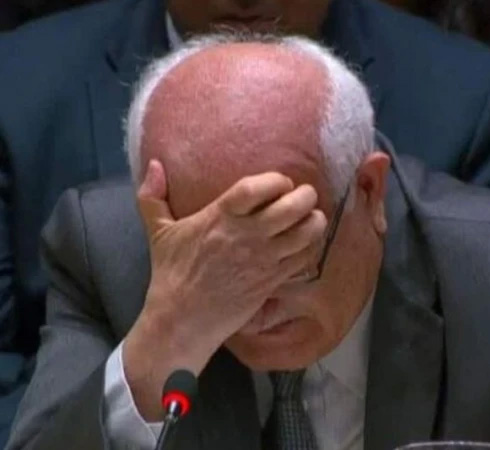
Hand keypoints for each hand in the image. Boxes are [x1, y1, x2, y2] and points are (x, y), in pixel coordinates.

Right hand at [123, 160, 325, 418]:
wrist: (183, 319)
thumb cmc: (172, 273)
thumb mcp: (158, 231)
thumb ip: (153, 195)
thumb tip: (154, 163)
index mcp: (220, 217)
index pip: (256, 188)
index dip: (276, 180)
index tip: (280, 183)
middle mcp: (247, 235)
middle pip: (291, 207)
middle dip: (306, 195)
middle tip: (305, 195)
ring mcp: (264, 259)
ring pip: (305, 233)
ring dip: (315, 220)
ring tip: (312, 216)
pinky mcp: (273, 280)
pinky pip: (305, 258)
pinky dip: (312, 246)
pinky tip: (308, 241)